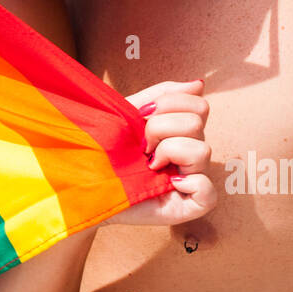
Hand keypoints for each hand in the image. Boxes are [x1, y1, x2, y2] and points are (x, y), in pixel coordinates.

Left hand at [109, 80, 217, 226]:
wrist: (84, 181)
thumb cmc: (105, 148)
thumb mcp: (130, 112)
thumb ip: (163, 95)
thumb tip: (199, 84)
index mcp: (180, 130)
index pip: (199, 105)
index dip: (168, 104)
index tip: (141, 115)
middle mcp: (191, 153)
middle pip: (197, 123)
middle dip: (160, 127)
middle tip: (140, 145)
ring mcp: (192, 180)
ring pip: (202, 151)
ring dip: (167, 152)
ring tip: (148, 165)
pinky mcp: (188, 207)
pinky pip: (208, 191)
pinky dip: (191, 183)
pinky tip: (168, 183)